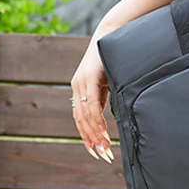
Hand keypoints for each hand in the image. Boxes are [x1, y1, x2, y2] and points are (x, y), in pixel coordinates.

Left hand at [71, 37, 114, 162]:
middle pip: (80, 121)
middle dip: (91, 140)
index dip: (86, 136)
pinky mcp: (88, 77)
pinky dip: (96, 120)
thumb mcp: (107, 81)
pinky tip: (103, 131)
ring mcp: (81, 82)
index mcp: (80, 89)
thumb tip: (106, 118)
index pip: (80, 119)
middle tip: (102, 156)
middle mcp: (76, 87)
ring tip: (105, 148)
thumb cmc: (112, 57)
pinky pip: (91, 104)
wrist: (112, 32)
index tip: (95, 151)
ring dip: (95, 134)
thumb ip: (102, 98)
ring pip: (84, 116)